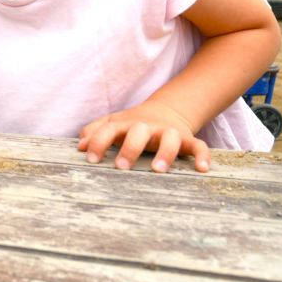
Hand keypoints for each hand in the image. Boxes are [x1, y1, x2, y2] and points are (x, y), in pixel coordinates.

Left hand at [78, 101, 210, 172]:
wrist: (165, 111)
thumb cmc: (132, 124)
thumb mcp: (112, 124)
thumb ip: (95, 132)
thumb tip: (79, 146)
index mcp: (126, 123)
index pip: (109, 130)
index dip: (98, 142)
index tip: (90, 160)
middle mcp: (147, 126)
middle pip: (139, 131)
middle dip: (129, 147)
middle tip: (121, 167)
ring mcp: (168, 132)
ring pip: (170, 137)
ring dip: (165, 152)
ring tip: (158, 170)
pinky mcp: (187, 139)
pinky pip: (199, 146)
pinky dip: (202, 156)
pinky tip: (202, 169)